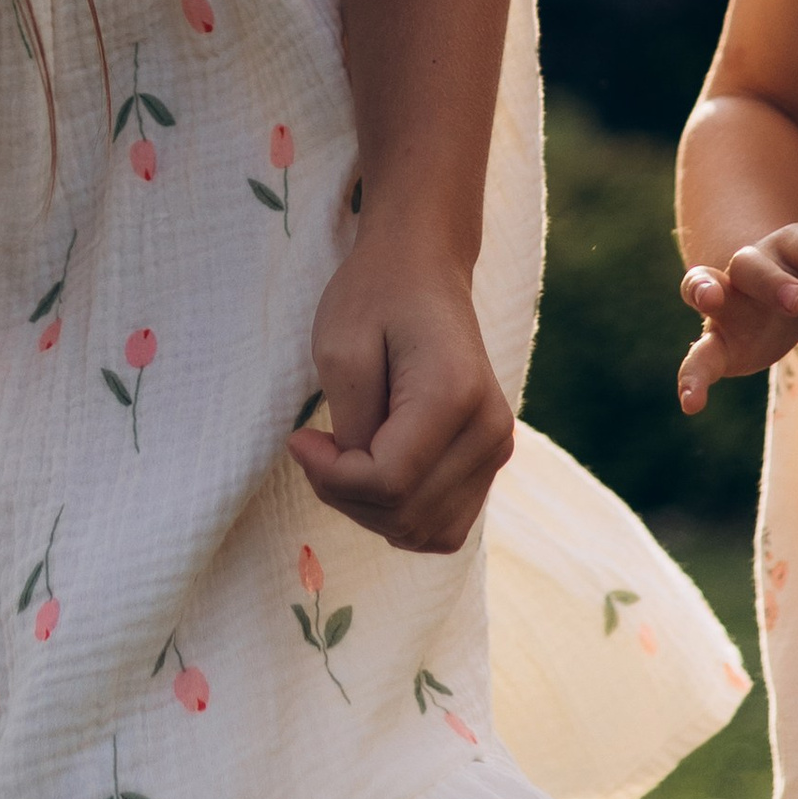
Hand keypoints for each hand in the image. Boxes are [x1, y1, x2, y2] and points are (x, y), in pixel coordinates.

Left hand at [291, 230, 514, 554]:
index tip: (299, 439)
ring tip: (347, 456)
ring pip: (425, 531)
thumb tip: (356, 483)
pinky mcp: (491, 458)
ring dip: (371, 510)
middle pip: (406, 514)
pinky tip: (376, 472)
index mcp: (456, 396)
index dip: (330, 477)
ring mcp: (498, 447)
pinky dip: (400, 514)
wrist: (423, 267)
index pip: (389, 483)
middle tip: (317, 446)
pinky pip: (442, 525)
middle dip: (345, 494)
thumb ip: (351, 429)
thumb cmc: (375, 296)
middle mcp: (490, 430)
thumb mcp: (340, 350)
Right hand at [677, 221, 797, 412]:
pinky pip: (696, 354)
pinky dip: (690, 374)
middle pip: (756, 262)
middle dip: (774, 279)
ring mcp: (731, 301)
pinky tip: (691, 404)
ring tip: (710, 300)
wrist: (782, 284)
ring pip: (705, 284)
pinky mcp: (719, 342)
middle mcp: (756, 263)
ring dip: (705, 289)